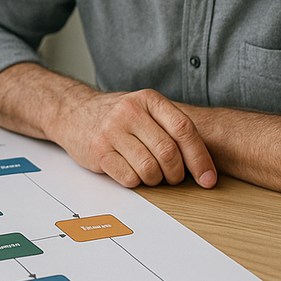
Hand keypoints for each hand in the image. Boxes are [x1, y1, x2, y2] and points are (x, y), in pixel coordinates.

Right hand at [58, 87, 217, 188]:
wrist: (73, 112)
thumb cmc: (116, 116)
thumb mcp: (144, 108)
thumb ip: (170, 126)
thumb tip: (203, 163)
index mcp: (148, 99)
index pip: (184, 130)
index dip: (200, 158)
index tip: (207, 178)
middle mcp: (129, 111)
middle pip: (168, 153)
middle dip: (176, 174)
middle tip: (172, 178)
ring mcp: (111, 130)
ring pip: (149, 169)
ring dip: (155, 180)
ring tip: (149, 174)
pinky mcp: (98, 150)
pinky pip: (129, 178)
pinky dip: (135, 182)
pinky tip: (130, 171)